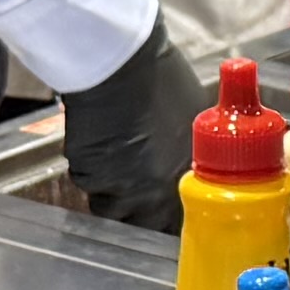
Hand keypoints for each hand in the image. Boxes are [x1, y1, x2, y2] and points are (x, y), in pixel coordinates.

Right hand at [57, 36, 204, 226]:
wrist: (119, 63)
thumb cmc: (162, 79)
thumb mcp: (198, 117)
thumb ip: (197, 152)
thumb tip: (201, 163)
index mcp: (186, 181)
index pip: (181, 223)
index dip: (174, 218)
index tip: (169, 212)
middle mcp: (153, 194)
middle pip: (147, 226)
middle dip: (142, 215)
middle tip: (140, 193)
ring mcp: (118, 189)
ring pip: (113, 210)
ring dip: (113, 194)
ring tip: (116, 163)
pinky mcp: (89, 176)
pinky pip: (91, 185)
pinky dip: (93, 171)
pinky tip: (100, 144)